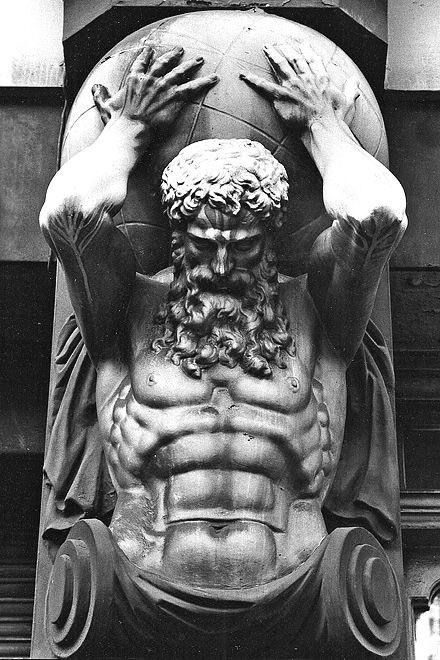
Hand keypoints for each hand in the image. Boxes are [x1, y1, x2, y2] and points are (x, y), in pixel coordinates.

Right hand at [92, 41, 217, 141]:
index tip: (150, 50)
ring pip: (180, 72)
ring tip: (199, 60)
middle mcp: (150, 79)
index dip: (146, 55)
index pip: (141, 63)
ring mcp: (163, 87)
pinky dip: (204, 83)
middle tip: (180, 50)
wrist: (130, 131)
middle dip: (172, 56)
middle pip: (164, 63)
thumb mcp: (105, 106)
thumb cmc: (117, 123)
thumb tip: (95, 87)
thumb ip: (101, 95)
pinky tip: (213, 79)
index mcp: (134, 79)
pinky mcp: (175, 98)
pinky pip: (193, 88)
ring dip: (191, 65)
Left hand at [240, 40, 358, 132]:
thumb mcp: (347, 102)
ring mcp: (293, 87)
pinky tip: (245, 76)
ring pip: (280, 66)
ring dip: (273, 56)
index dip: (306, 50)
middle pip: (295, 59)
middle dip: (286, 49)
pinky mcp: (281, 97)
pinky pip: (264, 87)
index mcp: (321, 79)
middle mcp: (306, 79)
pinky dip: (253, 81)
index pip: (312, 60)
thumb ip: (350, 90)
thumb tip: (355, 83)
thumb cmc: (335, 119)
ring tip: (266, 49)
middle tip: (279, 44)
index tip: (301, 44)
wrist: (323, 129)